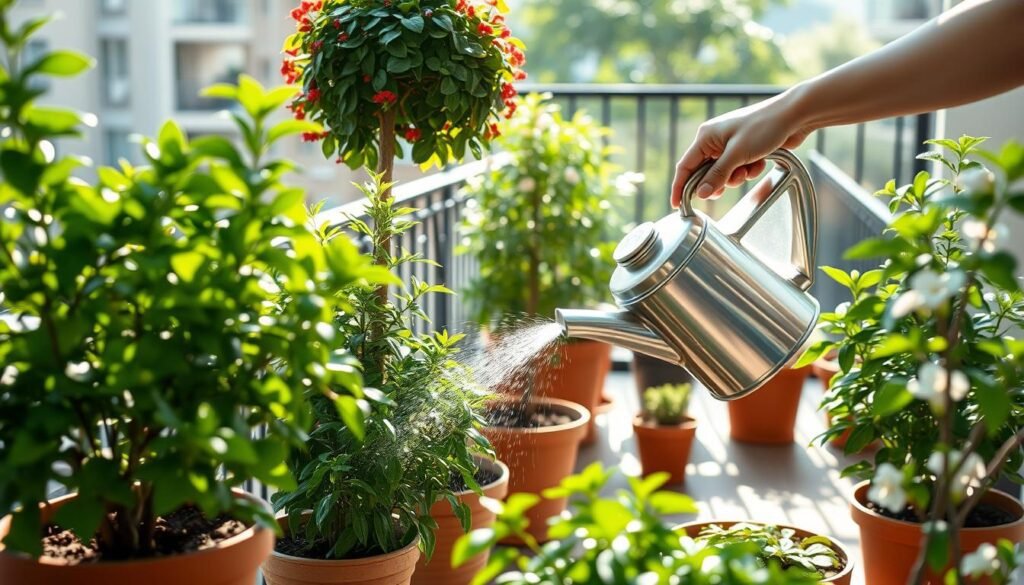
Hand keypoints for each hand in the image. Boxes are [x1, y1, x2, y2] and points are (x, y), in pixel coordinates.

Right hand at [670, 91, 812, 207]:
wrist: (794, 115)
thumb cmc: (764, 127)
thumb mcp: (737, 154)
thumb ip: (717, 175)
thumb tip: (701, 193)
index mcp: (706, 136)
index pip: (685, 166)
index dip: (680, 187)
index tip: (678, 205)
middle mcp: (715, 140)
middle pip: (705, 172)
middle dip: (717, 182)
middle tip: (723, 191)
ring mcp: (730, 144)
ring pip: (724, 173)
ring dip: (737, 176)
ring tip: (749, 168)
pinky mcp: (744, 149)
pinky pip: (739, 168)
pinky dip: (748, 169)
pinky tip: (759, 162)